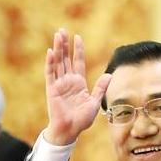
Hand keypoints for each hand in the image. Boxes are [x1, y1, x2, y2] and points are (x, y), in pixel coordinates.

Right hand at [43, 29, 111, 145]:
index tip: (78, 37)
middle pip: (66, 59)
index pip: (78, 62)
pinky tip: (50, 52)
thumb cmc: (81, 120)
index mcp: (79, 83)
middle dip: (65, 45)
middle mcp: (68, 81)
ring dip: (57, 49)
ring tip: (57, 35)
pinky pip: (50, 73)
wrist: (70, 130)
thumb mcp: (95, 103)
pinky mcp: (52, 89)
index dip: (78, 50)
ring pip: (58, 62)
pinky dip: (50, 63)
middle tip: (62, 30)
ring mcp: (59, 84)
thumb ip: (100, 88)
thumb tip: (109, 75)